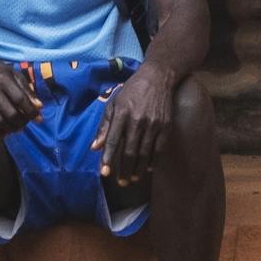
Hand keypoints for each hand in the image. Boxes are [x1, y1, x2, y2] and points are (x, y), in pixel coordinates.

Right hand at [0, 53, 44, 134]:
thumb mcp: (12, 73)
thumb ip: (26, 89)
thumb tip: (39, 107)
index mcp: (2, 78)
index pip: (21, 99)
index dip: (31, 111)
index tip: (36, 116)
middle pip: (11, 114)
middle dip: (22, 122)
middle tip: (25, 122)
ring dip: (11, 128)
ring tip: (16, 127)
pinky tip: (3, 128)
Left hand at [99, 63, 179, 179]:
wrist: (158, 78)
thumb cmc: (132, 91)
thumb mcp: (114, 103)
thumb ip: (104, 126)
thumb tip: (94, 147)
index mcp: (122, 113)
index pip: (113, 140)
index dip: (108, 158)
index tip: (104, 173)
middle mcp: (137, 120)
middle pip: (129, 151)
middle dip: (124, 169)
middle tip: (120, 182)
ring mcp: (153, 124)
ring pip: (145, 153)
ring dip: (138, 169)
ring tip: (132, 179)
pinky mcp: (166, 126)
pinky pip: (159, 148)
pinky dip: (153, 161)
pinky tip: (148, 169)